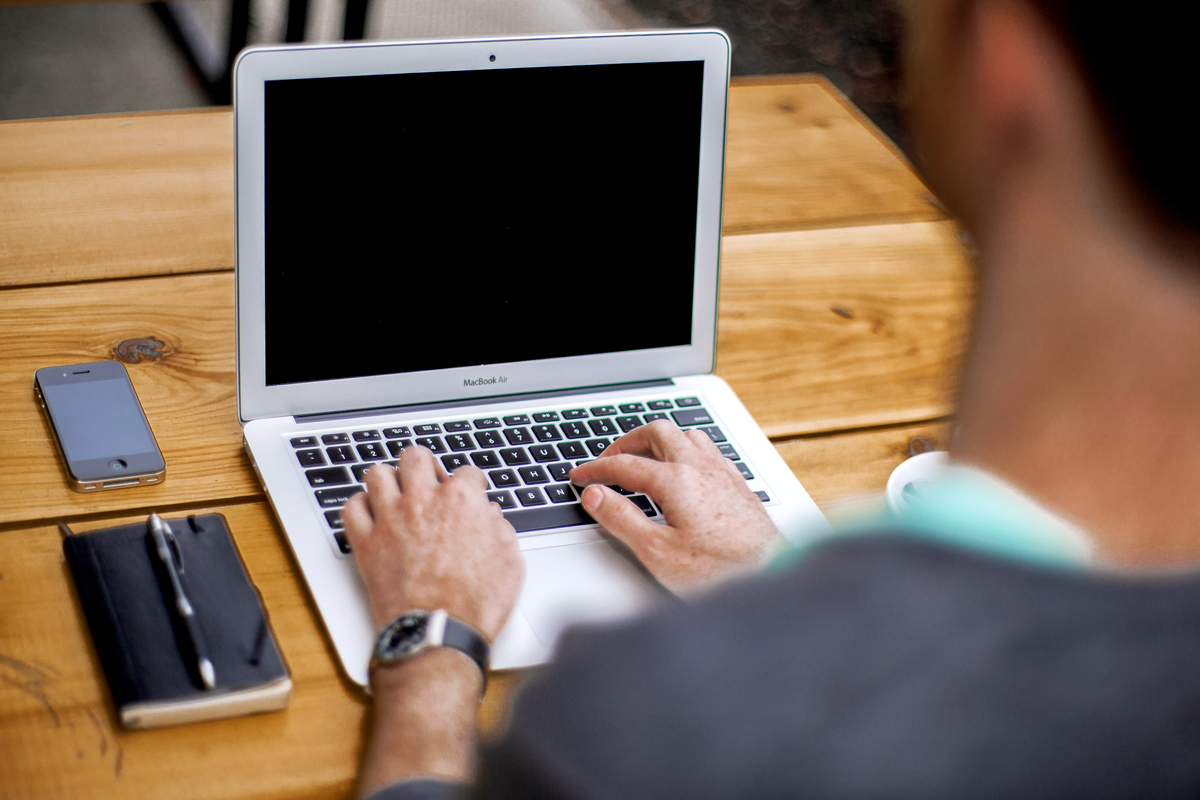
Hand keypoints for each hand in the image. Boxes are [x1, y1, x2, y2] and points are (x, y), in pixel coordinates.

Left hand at [341, 447, 523, 643]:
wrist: (438, 634)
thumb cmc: (475, 604)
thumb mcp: (509, 561)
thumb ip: (500, 529)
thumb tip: (491, 517)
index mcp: (461, 500)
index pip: (466, 472)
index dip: (472, 484)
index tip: (471, 494)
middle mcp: (422, 501)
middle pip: (416, 457)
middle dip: (426, 466)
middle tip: (430, 482)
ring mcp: (390, 519)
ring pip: (378, 474)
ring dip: (389, 481)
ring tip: (397, 494)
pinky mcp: (366, 543)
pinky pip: (351, 508)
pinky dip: (360, 508)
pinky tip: (372, 516)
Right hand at [569, 420, 782, 594]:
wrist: (772, 575)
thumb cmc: (720, 570)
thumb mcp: (657, 551)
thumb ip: (622, 519)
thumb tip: (596, 495)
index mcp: (676, 480)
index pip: (624, 464)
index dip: (596, 469)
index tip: (580, 476)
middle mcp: (700, 468)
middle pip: (657, 433)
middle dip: (627, 442)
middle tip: (609, 459)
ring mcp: (722, 473)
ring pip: (686, 435)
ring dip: (659, 440)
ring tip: (643, 456)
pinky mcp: (737, 484)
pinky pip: (707, 449)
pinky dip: (684, 449)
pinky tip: (684, 469)